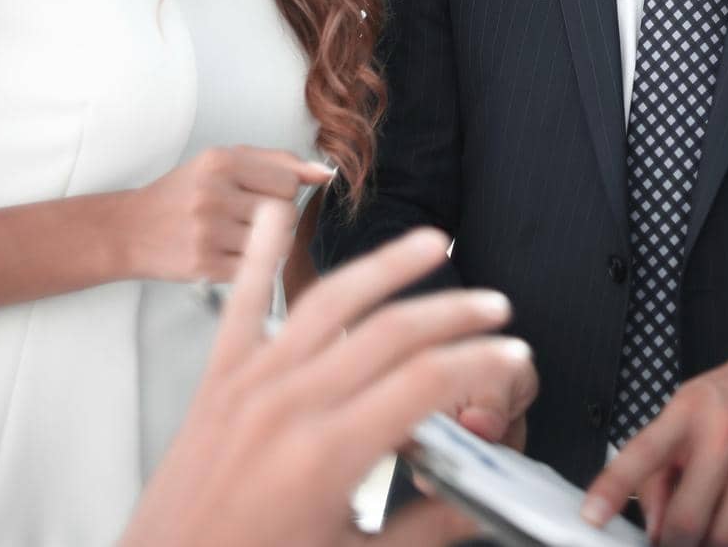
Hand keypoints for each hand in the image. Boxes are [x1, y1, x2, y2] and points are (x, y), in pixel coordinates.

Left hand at [121, 202, 538, 546]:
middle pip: (392, 333)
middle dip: (455, 312)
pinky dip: (257, 253)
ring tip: (430, 242)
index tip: (512, 356)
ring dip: (386, 265)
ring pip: (330, 302)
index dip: (481, 362)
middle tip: (495, 306)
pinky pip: (241, 304)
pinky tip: (274, 211)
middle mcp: (290, 407)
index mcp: (328, 455)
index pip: (428, 382)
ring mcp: (249, 386)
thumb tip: (478, 502)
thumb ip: (423, 530)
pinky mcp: (215, 383)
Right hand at [125, 146, 334, 282]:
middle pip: (286, 213)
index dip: (282, 192)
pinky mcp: (203, 265)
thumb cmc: (184, 194)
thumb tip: (326, 173)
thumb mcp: (225, 163)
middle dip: (277, 220)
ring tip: (238, 237)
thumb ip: (279, 162)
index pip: (289, 182)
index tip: (260, 195)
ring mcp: (207, 231)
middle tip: (247, 219)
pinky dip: (250, 265)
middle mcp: (213, 193)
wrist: (129, 229)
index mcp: (221, 162)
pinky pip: (256, 268)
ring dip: (267, 245)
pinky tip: (228, 255)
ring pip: (277, 243)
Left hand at [582, 345, 727, 546]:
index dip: (611, 490)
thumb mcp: (683, 413)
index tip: (592, 517)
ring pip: (726, 536)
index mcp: (687, 413)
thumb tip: (653, 527)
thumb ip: (657, 469)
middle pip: (688, 518)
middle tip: (670, 541)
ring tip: (702, 538)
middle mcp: (725, 433)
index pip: (642, 455)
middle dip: (673, 544)